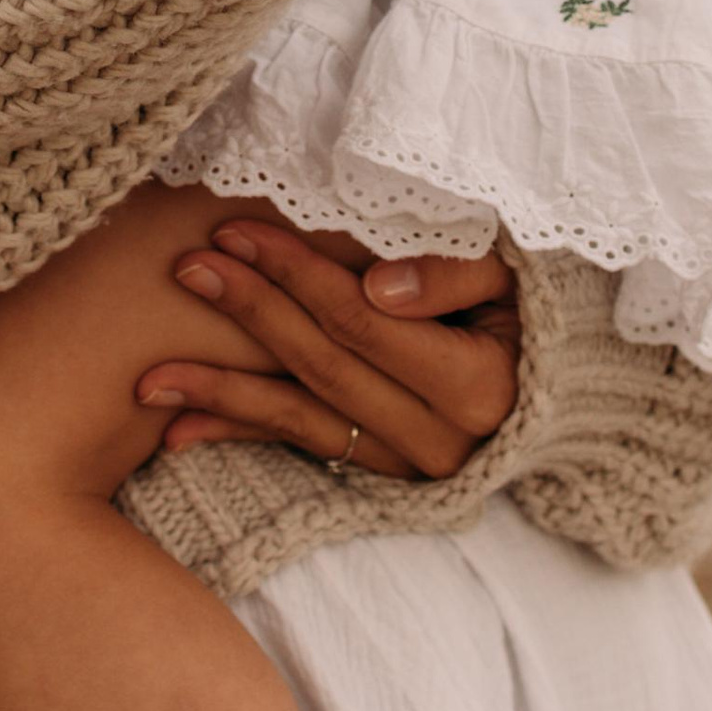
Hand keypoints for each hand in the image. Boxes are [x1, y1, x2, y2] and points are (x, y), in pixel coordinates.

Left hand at [136, 214, 519, 479]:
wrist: (562, 392)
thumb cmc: (533, 312)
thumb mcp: (514, 280)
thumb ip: (454, 275)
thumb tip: (377, 285)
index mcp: (477, 386)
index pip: (364, 321)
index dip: (298, 276)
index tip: (238, 233)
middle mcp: (440, 440)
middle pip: (323, 366)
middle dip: (251, 313)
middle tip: (188, 267)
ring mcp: (408, 466)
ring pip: (300, 421)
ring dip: (221, 393)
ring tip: (149, 374)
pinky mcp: (383, 477)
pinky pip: (302, 451)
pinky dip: (239, 437)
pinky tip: (175, 434)